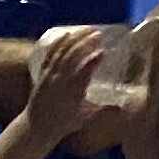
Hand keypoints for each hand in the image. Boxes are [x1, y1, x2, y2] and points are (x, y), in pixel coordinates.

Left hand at [22, 24, 109, 139]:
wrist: (36, 128)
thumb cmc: (63, 124)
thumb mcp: (84, 118)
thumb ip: (102, 108)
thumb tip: (122, 105)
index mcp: (72, 94)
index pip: (83, 73)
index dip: (93, 61)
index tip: (103, 51)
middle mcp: (60, 83)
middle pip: (72, 57)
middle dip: (85, 43)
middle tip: (99, 34)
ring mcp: (50, 77)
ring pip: (62, 53)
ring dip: (75, 39)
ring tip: (88, 30)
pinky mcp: (43, 74)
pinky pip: (50, 55)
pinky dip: (58, 43)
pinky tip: (67, 33)